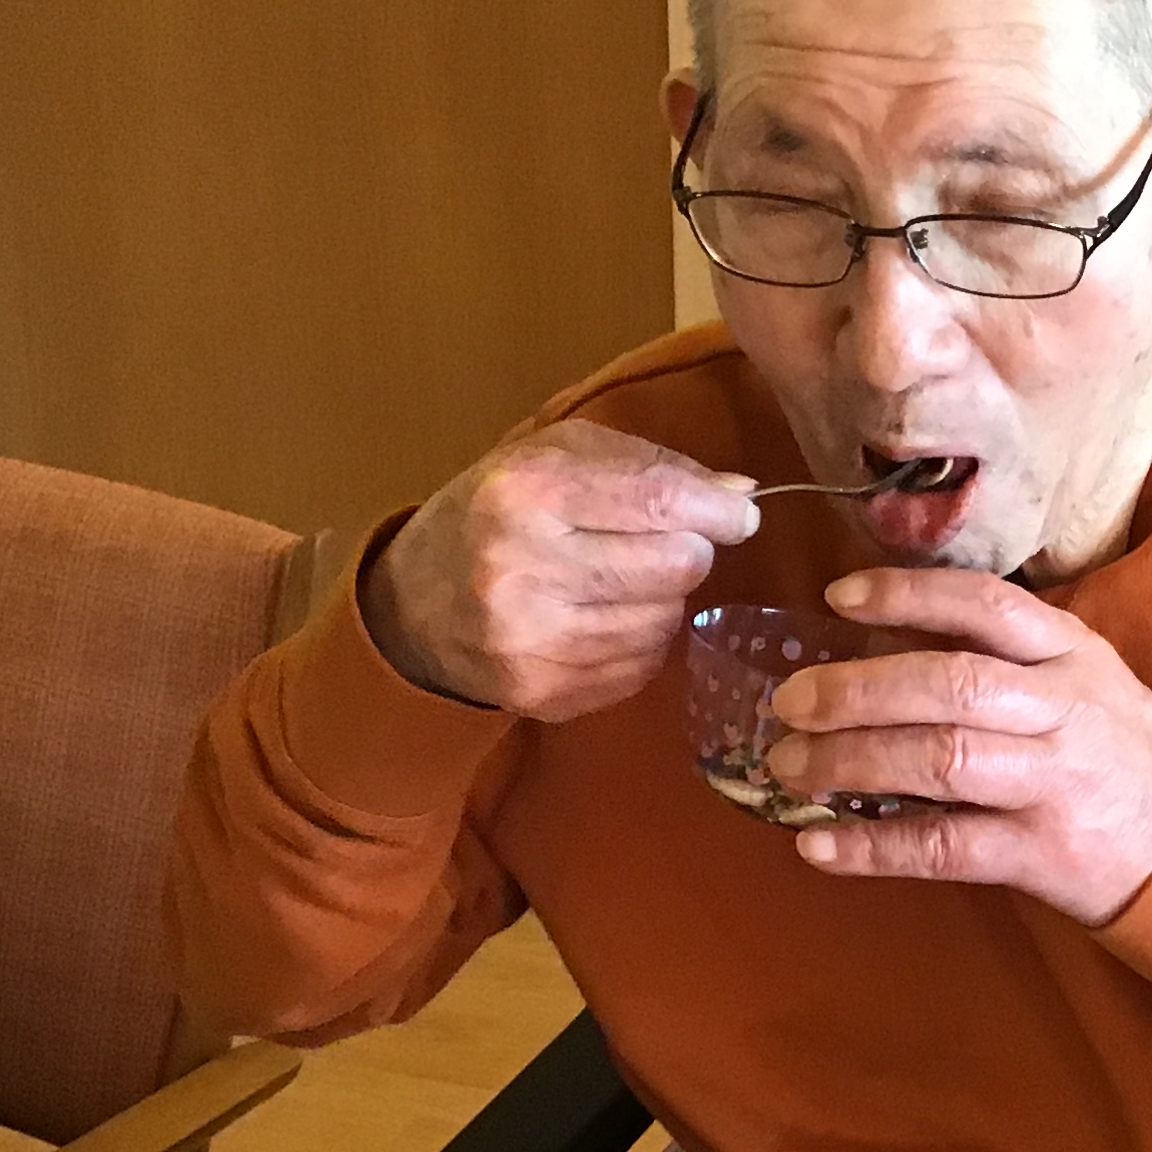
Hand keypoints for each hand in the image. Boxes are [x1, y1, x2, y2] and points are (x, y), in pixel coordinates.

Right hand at [362, 420, 759, 720]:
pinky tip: (600, 620)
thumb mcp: (553, 457)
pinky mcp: (543, 694)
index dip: (719, 510)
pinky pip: (641, 666)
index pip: (660, 501)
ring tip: (617, 580)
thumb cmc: (495, 512)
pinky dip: (639, 641)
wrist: (410, 606)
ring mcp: (532, 641)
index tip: (740, 513)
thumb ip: (648, 465)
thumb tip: (741, 494)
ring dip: (661, 599)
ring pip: (665, 621)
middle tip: (658, 543)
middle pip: (676, 565)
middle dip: (687, 551)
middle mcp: (523, 566)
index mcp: (527, 490)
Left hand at [764, 568, 1151, 926]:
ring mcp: (1052, 784)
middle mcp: (1063, 710)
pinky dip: (873, 849)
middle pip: (952, 685)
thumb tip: (875, 635)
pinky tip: (817, 847)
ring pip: (942, 761)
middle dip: (858, 690)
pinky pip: (943, 847)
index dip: (910, 595)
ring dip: (852, 763)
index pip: (988, 605)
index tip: (838, 598)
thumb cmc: (1108, 748)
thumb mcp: (1078, 676)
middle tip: (788, 701)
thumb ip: (997, 653)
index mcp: (1071, 652)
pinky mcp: (1040, 853)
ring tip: (788, 767)